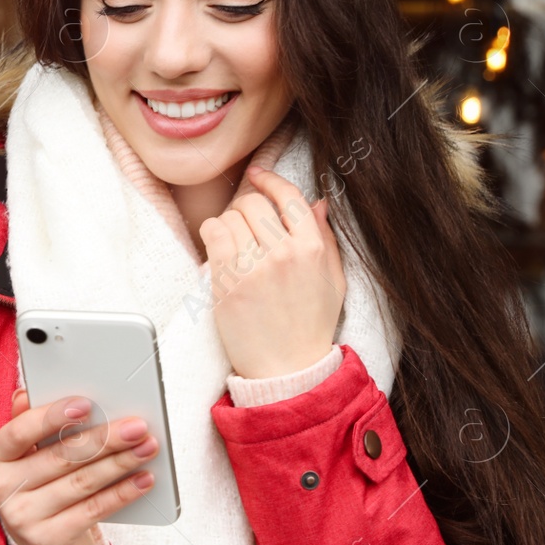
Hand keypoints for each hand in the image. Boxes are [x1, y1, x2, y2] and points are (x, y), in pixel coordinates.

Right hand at [0, 387, 158, 544]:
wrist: (42, 542)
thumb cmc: (41, 483)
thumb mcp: (30, 454)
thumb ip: (31, 423)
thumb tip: (26, 392)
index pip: (19, 432)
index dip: (51, 417)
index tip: (86, 404)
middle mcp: (4, 487)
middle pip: (60, 457)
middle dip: (104, 438)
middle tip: (136, 426)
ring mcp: (25, 517)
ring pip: (81, 482)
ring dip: (120, 462)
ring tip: (147, 447)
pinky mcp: (50, 539)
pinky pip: (93, 510)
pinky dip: (122, 492)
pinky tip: (143, 478)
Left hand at [199, 164, 345, 379]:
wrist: (288, 369)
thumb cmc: (309, 325)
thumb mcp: (332, 280)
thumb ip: (325, 239)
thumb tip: (318, 202)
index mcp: (314, 249)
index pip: (290, 197)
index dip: (269, 180)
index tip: (257, 176)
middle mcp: (286, 253)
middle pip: (254, 203)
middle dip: (245, 208)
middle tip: (243, 226)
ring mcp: (256, 267)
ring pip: (231, 215)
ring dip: (228, 224)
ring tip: (233, 243)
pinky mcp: (229, 281)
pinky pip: (213, 233)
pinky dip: (211, 234)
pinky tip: (218, 248)